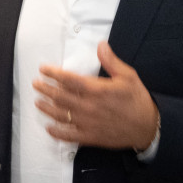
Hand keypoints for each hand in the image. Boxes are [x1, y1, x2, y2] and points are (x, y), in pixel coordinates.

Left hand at [32, 41, 158, 150]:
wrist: (147, 127)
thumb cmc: (137, 100)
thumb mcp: (128, 76)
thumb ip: (111, 61)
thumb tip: (101, 45)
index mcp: (97, 90)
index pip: (69, 80)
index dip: (54, 74)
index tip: (43, 69)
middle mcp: (89, 107)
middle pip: (60, 97)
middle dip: (46, 89)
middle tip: (36, 84)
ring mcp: (88, 123)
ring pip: (61, 115)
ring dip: (47, 108)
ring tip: (38, 102)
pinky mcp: (90, 136)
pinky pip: (69, 135)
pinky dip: (57, 132)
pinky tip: (49, 128)